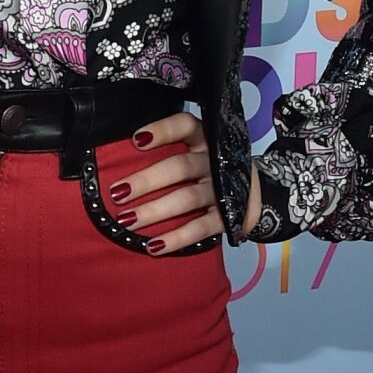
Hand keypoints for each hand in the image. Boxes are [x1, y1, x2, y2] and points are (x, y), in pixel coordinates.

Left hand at [108, 111, 262, 252]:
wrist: (254, 192)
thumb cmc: (209, 167)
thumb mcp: (196, 150)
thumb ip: (168, 150)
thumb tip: (119, 155)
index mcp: (205, 138)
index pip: (185, 125)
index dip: (162, 131)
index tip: (136, 140)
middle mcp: (216, 160)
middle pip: (180, 166)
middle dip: (147, 180)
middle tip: (117, 193)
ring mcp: (225, 189)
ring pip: (187, 198)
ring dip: (155, 211)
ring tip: (126, 221)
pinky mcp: (231, 216)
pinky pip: (201, 228)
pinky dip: (177, 238)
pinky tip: (154, 246)